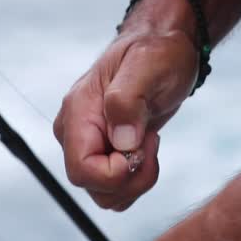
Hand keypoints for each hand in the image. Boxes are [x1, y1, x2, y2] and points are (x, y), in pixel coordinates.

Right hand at [53, 23, 197, 210]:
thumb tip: (121, 142)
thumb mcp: (149, 65)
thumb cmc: (157, 51)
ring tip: (149, 141)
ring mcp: (89, 145)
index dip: (114, 174)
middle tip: (151, 141)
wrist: (164, 47)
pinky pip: (115, 188)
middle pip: (92, 186)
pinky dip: (136, 180)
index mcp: (78, 112)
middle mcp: (76, 133)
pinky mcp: (104, 153)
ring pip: (104, 193)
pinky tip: (146, 147)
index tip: (141, 148)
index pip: (81, 170)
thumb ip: (128, 101)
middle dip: (130, 177)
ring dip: (136, 180)